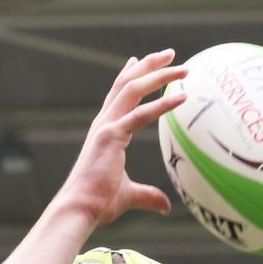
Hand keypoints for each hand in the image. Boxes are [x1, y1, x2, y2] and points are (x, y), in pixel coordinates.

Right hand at [55, 50, 188, 228]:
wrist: (79, 210)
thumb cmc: (98, 204)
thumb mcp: (128, 195)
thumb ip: (148, 196)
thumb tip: (165, 207)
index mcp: (104, 131)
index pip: (116, 95)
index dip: (129, 75)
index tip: (137, 59)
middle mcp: (103, 123)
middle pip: (126, 84)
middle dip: (148, 65)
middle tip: (171, 53)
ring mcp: (106, 127)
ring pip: (133, 89)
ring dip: (159, 75)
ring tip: (184, 69)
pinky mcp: (112, 137)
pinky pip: (141, 115)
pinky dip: (163, 104)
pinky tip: (183, 97)